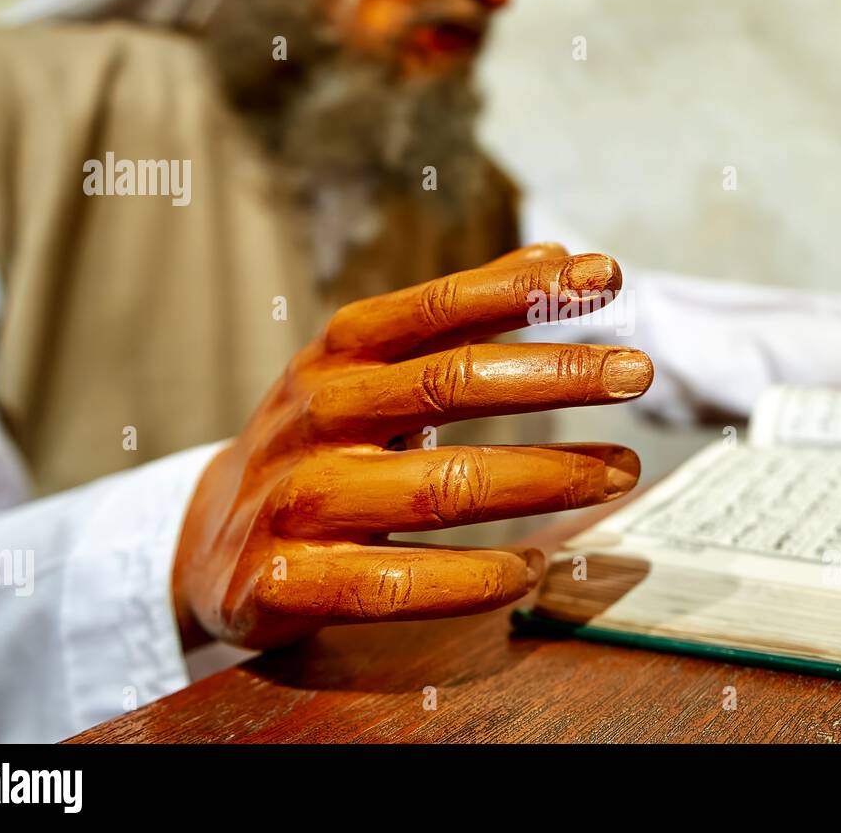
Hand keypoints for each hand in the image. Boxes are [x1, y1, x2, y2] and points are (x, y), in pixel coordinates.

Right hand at [172, 243, 651, 649]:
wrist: (203, 542)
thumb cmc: (316, 444)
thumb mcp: (366, 369)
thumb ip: (457, 318)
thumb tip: (556, 257)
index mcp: (339, 357)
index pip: (436, 309)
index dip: (521, 289)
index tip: (607, 275)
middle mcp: (318, 417)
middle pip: (447, 385)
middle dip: (554, 374)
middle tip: (637, 372)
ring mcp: (297, 499)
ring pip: (435, 487)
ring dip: (541, 477)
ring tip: (618, 470)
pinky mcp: (285, 581)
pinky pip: (395, 584)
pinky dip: (473, 579)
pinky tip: (530, 569)